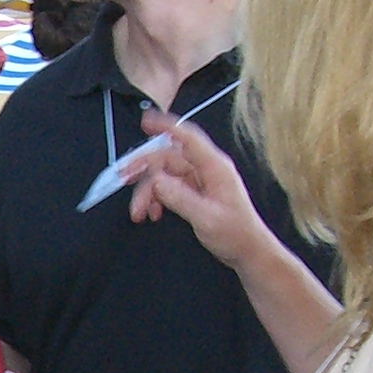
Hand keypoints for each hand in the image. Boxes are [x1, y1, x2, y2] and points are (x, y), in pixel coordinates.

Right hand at [125, 115, 270, 267]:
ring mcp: (200, 181)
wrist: (248, 252)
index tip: (146, 121)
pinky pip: (168, 188)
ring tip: (139, 212)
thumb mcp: (207, 218)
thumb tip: (156, 181)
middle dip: (144, 168)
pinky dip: (156, 199)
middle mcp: (206, 170)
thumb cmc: (237, 234)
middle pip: (168, 158)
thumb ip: (180, 198)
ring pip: (164, 175)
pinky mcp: (194, 193)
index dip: (166, 126)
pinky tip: (153, 213)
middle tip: (124, 177)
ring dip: (148, 191)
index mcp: (214, 168)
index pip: (188, 138)